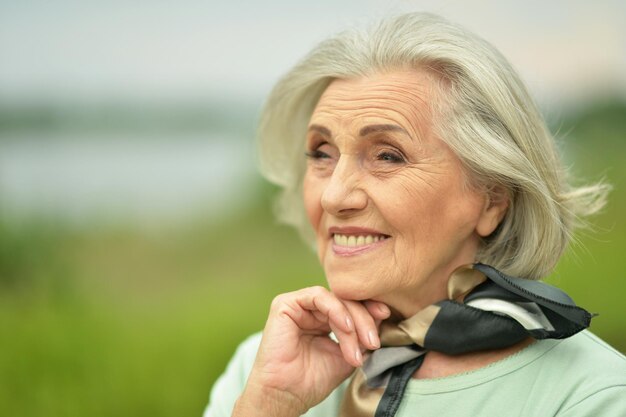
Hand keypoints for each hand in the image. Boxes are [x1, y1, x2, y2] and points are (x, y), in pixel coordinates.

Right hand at [232, 286, 390, 416]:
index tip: (388, 319)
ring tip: (361, 344)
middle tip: (374, 342)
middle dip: (365, 320)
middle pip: (347, 302)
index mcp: (324, 320)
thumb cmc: (311, 380)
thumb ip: (362, 337)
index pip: (352, 307)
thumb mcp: (347, 356)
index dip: (370, 310)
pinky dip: (336, 310)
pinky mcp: (285, 304)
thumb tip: (383, 320)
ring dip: (353, 321)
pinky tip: (346, 327)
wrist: (286, 395)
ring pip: (336, 300)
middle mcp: (311, 310)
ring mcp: (298, 305)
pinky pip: (318, 296)